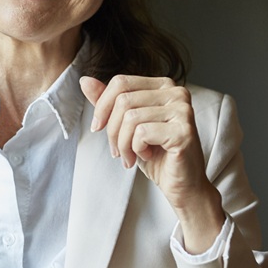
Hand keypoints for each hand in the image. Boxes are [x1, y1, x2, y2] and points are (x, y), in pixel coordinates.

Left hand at [80, 75, 224, 250]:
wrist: (182, 186)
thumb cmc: (156, 155)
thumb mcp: (126, 126)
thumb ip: (109, 102)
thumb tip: (85, 81)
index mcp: (164, 85)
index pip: (121, 82)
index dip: (102, 106)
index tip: (98, 128)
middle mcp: (176, 93)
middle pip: (124, 100)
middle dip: (112, 130)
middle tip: (118, 151)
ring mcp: (182, 111)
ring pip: (131, 118)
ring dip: (123, 144)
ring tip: (131, 157)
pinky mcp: (183, 131)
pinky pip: (142, 133)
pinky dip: (136, 149)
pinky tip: (147, 157)